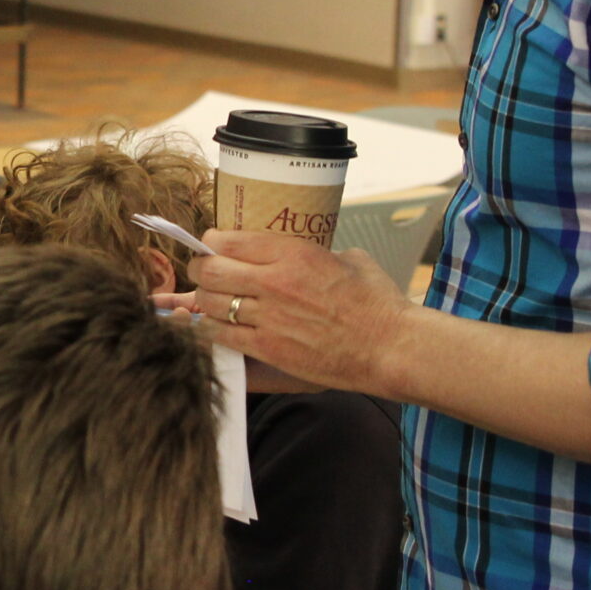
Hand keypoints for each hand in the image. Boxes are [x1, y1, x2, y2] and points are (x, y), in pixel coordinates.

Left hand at [179, 231, 417, 397]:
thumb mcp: (348, 259)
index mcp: (293, 253)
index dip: (211, 243)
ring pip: (211, 304)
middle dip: (199, 270)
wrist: (391, 347)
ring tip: (212, 301)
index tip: (212, 246)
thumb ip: (315, 253)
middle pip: (210, 270)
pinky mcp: (269, 349)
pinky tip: (217, 327)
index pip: (227, 240)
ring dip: (206, 301)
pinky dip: (213, 330)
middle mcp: (275, 283)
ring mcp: (270, 318)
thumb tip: (299, 254)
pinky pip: (222, 336)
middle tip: (203, 273)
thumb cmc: (377, 303)